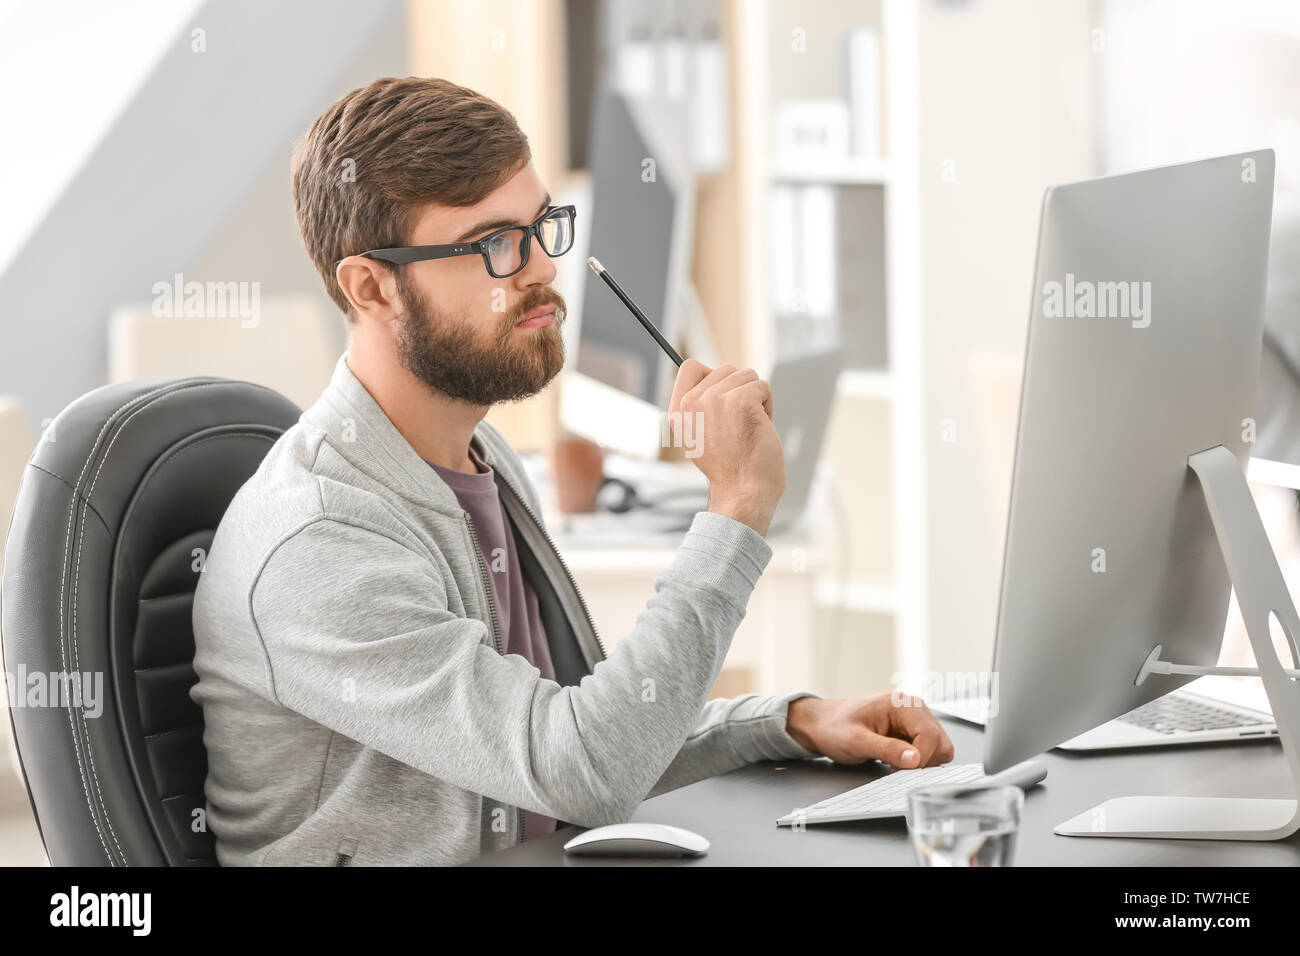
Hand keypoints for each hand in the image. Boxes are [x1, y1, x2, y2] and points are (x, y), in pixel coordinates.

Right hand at [667, 359, 785, 535]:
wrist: (743, 490)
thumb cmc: (729, 466)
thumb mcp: (698, 436)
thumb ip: (699, 406)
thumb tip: (715, 379)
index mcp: (678, 411)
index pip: (690, 367)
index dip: (712, 376)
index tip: (723, 397)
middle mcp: (692, 403)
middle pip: (724, 369)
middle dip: (739, 390)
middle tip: (739, 421)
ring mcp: (716, 399)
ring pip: (746, 375)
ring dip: (755, 397)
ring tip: (749, 425)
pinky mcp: (741, 401)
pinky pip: (762, 385)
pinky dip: (768, 404)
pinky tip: (761, 425)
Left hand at [786, 694, 954, 768]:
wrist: (822, 724)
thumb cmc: (834, 727)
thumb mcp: (856, 742)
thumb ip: (886, 749)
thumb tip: (915, 759)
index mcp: (902, 704)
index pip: (931, 735)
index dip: (920, 758)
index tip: (898, 769)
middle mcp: (914, 709)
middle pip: (941, 743)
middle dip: (923, 762)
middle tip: (895, 767)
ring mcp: (915, 721)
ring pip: (938, 749)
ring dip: (920, 763)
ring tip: (893, 763)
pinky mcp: (912, 732)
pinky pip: (928, 752)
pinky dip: (916, 762)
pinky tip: (895, 761)